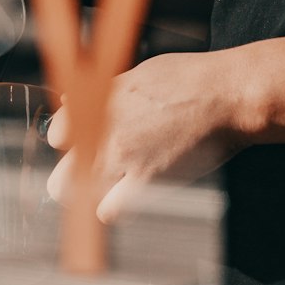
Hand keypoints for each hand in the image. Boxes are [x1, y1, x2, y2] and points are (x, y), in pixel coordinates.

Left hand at [45, 47, 252, 223]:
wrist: (228, 96)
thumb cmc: (190, 79)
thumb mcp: (138, 73)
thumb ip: (104, 92)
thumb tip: (73, 100)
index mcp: (97, 101)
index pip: (57, 134)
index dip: (72, 141)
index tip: (85, 143)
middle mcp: (101, 130)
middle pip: (60, 171)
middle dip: (71, 176)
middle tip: (92, 174)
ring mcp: (121, 157)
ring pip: (76, 194)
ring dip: (89, 195)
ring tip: (109, 190)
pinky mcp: (145, 180)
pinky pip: (109, 211)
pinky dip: (115, 209)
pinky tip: (128, 198)